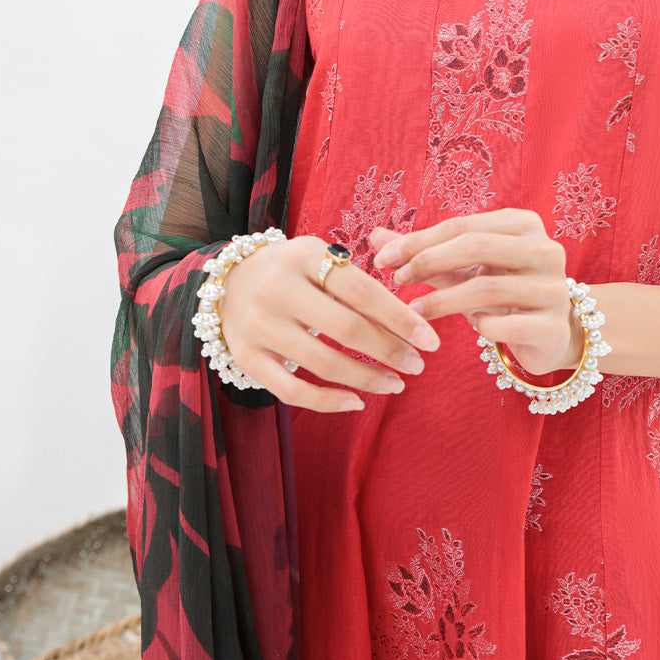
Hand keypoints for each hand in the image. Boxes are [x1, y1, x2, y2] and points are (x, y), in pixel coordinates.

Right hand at [219, 234, 440, 411]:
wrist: (227, 280)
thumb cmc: (293, 270)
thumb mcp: (320, 256)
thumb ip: (360, 278)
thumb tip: (414, 314)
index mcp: (304, 256)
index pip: (363, 291)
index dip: (401, 319)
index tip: (432, 341)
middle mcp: (277, 290)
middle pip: (346, 329)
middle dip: (390, 351)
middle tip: (418, 365)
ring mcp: (258, 326)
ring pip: (322, 363)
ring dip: (367, 379)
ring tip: (396, 384)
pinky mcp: (247, 357)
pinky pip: (292, 390)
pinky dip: (328, 402)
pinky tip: (357, 402)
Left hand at [370, 209, 582, 378]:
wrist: (552, 332)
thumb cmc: (500, 291)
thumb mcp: (463, 267)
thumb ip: (424, 251)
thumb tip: (375, 237)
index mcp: (523, 224)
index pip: (463, 225)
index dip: (420, 240)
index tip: (385, 258)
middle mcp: (545, 249)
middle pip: (477, 246)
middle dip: (429, 261)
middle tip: (398, 279)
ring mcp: (554, 288)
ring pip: (489, 287)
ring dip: (443, 299)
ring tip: (415, 311)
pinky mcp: (554, 325)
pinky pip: (509, 324)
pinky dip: (482, 326)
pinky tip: (471, 328)